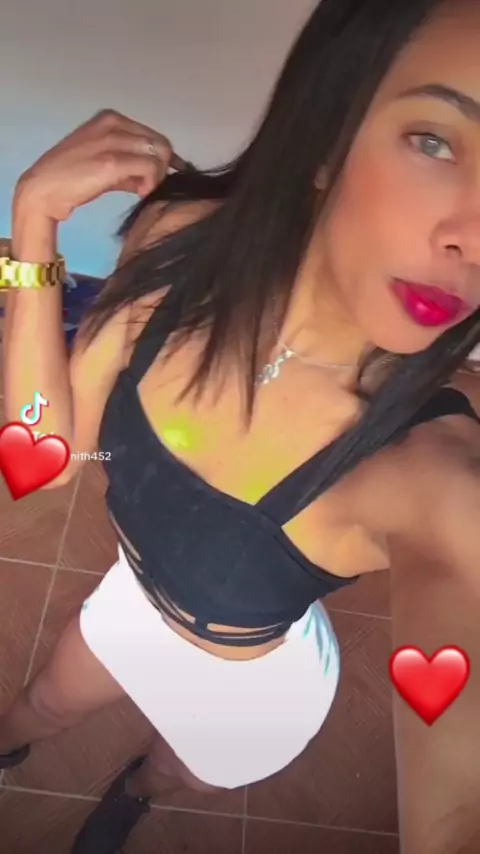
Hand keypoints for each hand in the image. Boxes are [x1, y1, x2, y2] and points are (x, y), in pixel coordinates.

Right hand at [14, 109, 187, 222]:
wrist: (44, 189)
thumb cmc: (71, 179)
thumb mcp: (103, 165)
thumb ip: (129, 167)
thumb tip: (151, 178)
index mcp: (111, 119)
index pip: (153, 135)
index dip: (164, 158)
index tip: (163, 176)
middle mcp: (113, 123)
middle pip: (160, 143)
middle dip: (163, 168)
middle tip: (150, 187)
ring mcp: (112, 140)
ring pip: (159, 154)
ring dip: (157, 176)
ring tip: (143, 190)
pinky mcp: (111, 161)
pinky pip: (149, 168)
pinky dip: (150, 182)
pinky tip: (140, 192)